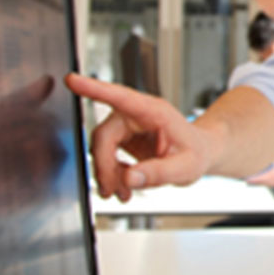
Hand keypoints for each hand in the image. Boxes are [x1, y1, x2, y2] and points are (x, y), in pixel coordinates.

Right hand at [65, 73, 218, 201]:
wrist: (200, 153)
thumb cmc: (196, 153)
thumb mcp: (185, 167)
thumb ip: (158, 172)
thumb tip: (129, 178)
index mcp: (154, 111)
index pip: (120, 97)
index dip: (94, 89)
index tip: (72, 80)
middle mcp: (137, 114)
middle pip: (104, 135)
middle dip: (104, 166)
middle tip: (111, 190)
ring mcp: (128, 125)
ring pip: (101, 147)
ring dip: (107, 173)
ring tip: (121, 193)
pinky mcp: (123, 138)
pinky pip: (106, 155)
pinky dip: (111, 174)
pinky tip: (123, 188)